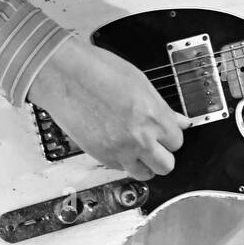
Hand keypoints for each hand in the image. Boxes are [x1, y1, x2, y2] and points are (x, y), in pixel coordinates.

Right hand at [27, 37, 190, 181]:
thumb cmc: (98, 70)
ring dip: (145, 164)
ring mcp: (119, 150)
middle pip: (166, 165)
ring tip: (138, 149)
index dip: (172, 135)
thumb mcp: (139, 82)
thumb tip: (178, 120)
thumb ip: (161, 107)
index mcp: (153, 116)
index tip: (167, 131)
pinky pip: (120, 169)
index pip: (178, 140)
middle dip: (163, 154)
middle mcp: (139, 137)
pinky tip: (118, 144)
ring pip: (145, 174)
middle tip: (156, 143)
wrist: (65, 75)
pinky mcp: (100, 157)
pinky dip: (122, 161)